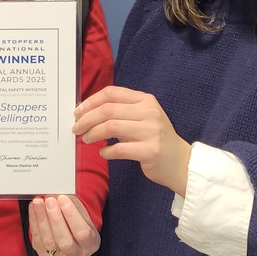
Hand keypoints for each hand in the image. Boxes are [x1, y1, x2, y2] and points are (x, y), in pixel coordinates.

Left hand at [28, 194, 99, 255]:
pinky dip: (34, 222)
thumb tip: (58, 194)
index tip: (63, 199)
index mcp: (91, 244)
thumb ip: (73, 205)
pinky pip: (37, 240)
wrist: (71, 237)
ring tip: (38, 202)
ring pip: (49, 242)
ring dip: (42, 219)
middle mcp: (76, 255)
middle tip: (49, 200)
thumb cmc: (78, 222)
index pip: (82, 232)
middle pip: (64, 241)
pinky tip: (33, 208)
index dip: (72, 215)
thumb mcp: (82, 214)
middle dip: (55, 219)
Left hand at [73, 86, 191, 195]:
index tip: (77, 112)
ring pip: (111, 127)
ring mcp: (151, 131)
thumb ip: (120, 111)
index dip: (90, 101)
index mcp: (145, 100)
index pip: (112, 93)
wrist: (180, 162)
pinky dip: (107, 151)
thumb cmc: (155, 138)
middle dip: (87, 119)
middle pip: (108, 110)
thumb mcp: (143, 118)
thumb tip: (87, 112)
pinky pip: (120, 149)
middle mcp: (149, 112)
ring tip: (86, 139)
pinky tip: (103, 152)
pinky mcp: (150, 150)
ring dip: (93, 133)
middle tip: (76, 128)